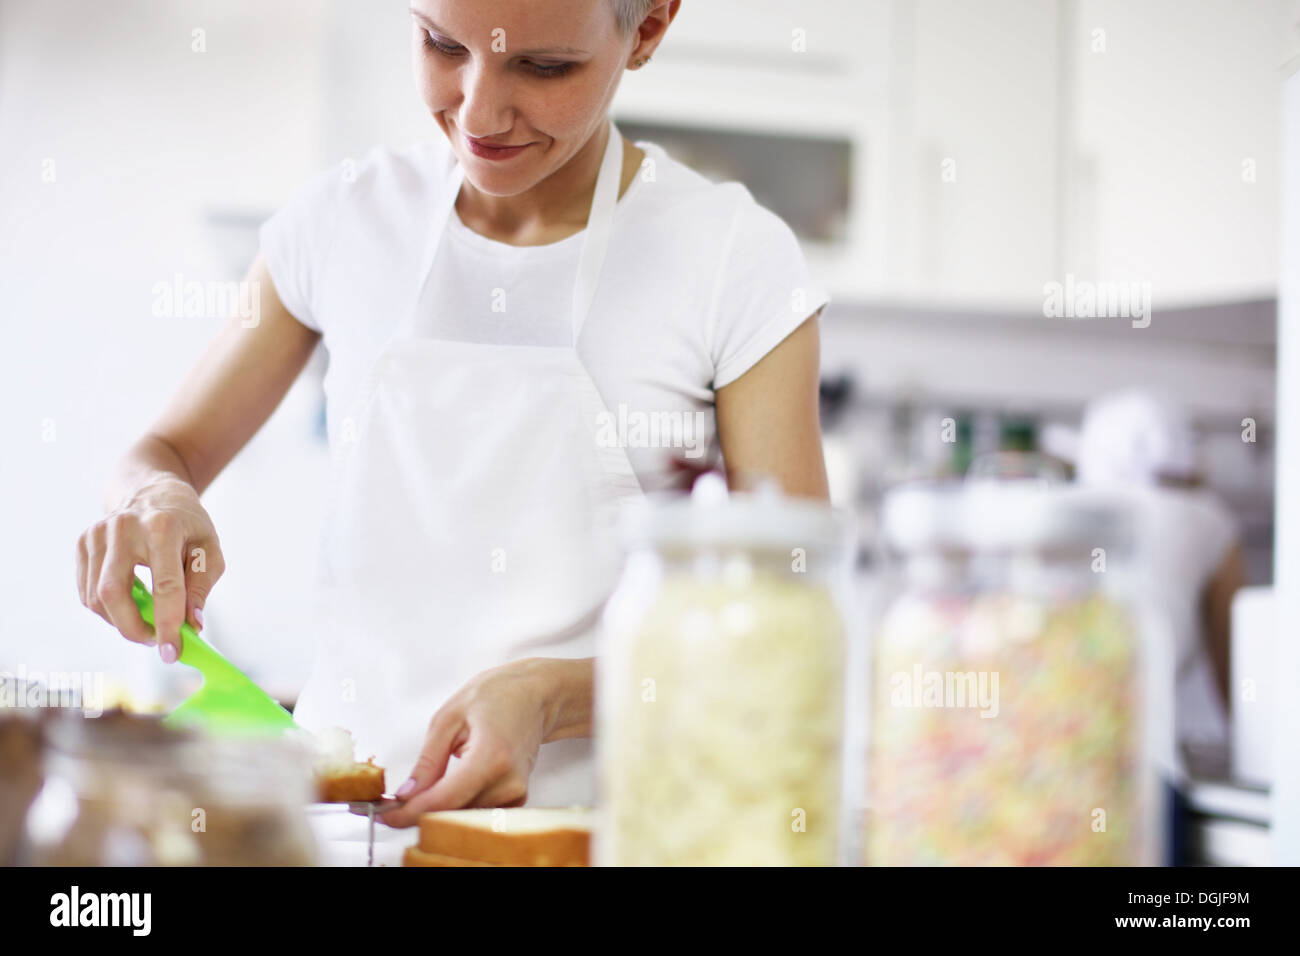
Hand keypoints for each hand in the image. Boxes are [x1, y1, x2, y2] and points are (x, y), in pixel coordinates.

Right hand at [75, 476, 225, 660]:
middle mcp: (123, 528)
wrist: (153, 491)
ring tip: (146, 619)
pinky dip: (107, 608)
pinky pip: (86, 590)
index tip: (172, 652)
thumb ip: (201, 587)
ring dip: (121, 620)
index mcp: (162, 527)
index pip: (164, 585)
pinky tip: (128, 602)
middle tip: (156, 641)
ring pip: (95, 597)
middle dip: (133, 629)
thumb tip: (192, 625)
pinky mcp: (82, 543)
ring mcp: (96, 534)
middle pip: (114, 594)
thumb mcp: (209, 550)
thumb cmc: (187, 524)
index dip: (168, 624)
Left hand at [380, 658, 583, 826]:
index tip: (385, 814)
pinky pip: (476, 812)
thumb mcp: (449, 718)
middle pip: (452, 814)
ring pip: (463, 816)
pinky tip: (443, 791)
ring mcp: (516, 793)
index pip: (444, 801)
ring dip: (436, 810)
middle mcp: (509, 781)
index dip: (409, 813)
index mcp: (491, 757)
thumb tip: (407, 793)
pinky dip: (455, 806)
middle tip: (390, 805)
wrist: (537, 695)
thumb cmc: (499, 695)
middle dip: (418, 812)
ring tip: (416, 793)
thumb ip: (428, 761)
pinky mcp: (516, 798)